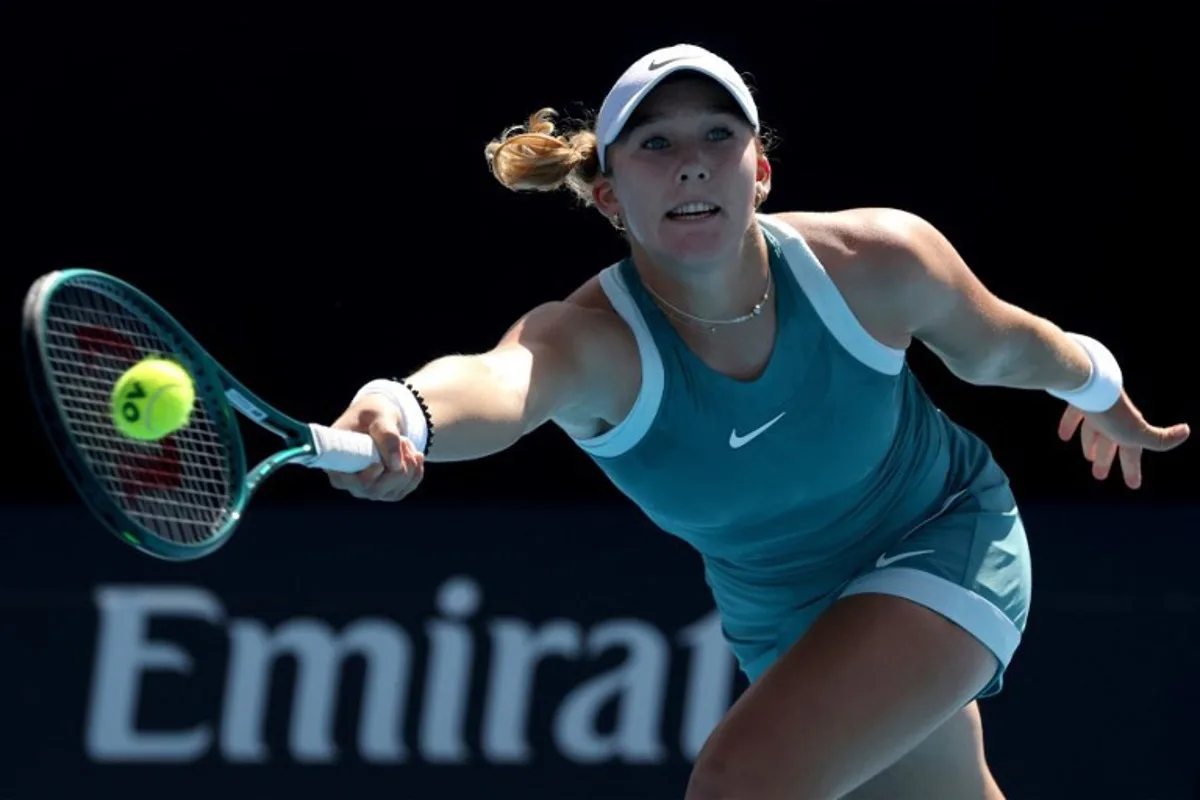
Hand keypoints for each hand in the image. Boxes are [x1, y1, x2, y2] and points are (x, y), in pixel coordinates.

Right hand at [325, 393, 424, 500]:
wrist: (382, 418)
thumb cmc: (372, 413)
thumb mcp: (378, 415)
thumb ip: (386, 434)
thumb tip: (395, 465)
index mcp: (336, 463)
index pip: (348, 482)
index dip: (367, 477)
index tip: (380, 464)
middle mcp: (350, 481)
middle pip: (375, 490)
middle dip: (396, 466)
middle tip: (403, 440)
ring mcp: (368, 488)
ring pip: (393, 491)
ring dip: (408, 465)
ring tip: (405, 442)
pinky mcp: (386, 490)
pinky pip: (406, 489)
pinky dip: (416, 471)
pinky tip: (415, 455)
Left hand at [1057, 390, 1188, 488]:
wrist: (1090, 385)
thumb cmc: (1113, 413)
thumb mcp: (1138, 433)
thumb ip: (1160, 440)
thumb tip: (1186, 431)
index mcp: (1128, 430)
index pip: (1132, 453)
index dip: (1132, 469)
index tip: (1133, 485)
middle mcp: (1114, 419)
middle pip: (1111, 443)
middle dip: (1107, 459)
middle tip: (1099, 475)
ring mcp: (1097, 409)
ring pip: (1094, 429)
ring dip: (1091, 444)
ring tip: (1088, 458)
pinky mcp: (1080, 399)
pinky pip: (1076, 414)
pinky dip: (1070, 425)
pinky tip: (1063, 436)